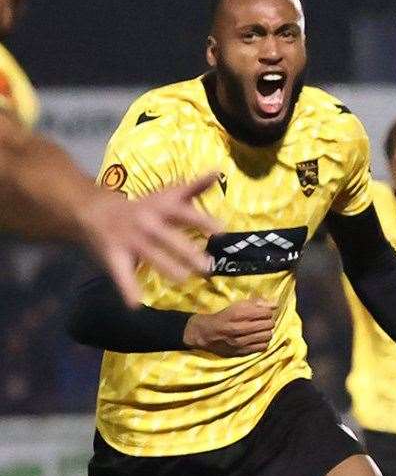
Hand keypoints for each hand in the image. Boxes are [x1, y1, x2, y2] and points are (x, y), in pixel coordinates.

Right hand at [79, 175, 220, 306]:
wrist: (95, 210)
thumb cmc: (143, 205)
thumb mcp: (167, 193)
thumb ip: (194, 187)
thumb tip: (219, 170)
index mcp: (161, 207)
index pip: (184, 213)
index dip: (202, 220)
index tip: (222, 230)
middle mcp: (146, 223)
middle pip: (169, 237)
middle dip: (188, 251)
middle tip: (208, 267)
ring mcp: (129, 240)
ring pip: (150, 255)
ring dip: (168, 268)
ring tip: (185, 279)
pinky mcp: (114, 255)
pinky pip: (122, 274)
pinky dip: (128, 289)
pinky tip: (136, 305)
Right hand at [183, 299, 277, 356]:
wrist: (206, 333)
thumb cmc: (225, 317)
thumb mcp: (238, 305)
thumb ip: (257, 303)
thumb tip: (276, 305)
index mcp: (237, 313)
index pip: (266, 313)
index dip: (267, 312)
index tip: (263, 313)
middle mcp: (238, 328)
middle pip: (268, 325)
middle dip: (268, 322)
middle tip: (263, 322)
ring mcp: (240, 342)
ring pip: (267, 336)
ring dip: (267, 332)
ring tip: (261, 330)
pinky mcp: (241, 352)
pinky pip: (262, 347)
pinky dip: (263, 342)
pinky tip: (257, 339)